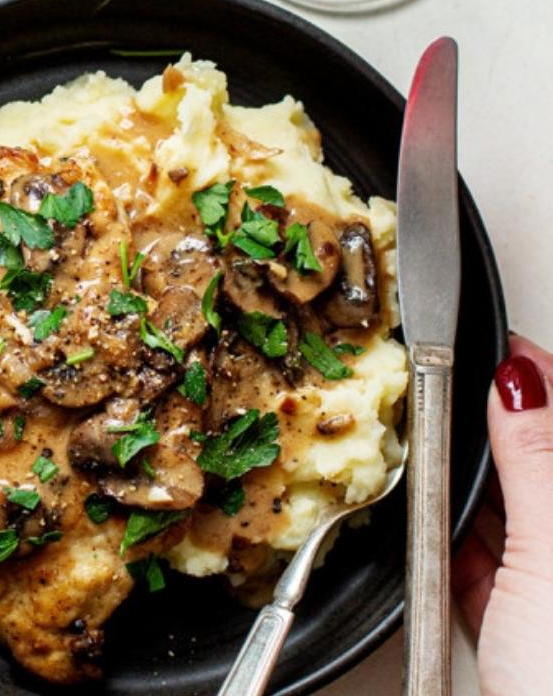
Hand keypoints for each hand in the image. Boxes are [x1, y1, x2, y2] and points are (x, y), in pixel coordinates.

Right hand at [453, 335, 552, 695]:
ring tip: (427, 462)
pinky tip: (433, 535)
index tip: (482, 342)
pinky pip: (476, 563)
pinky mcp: (515, 625)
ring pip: (501, 512)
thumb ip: (538, 459)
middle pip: (530, 464)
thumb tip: (518, 376)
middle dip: (481, 430)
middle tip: (438, 392)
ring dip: (460, 489)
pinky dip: (447, 544)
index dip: (528, 375)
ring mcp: (549, 586)